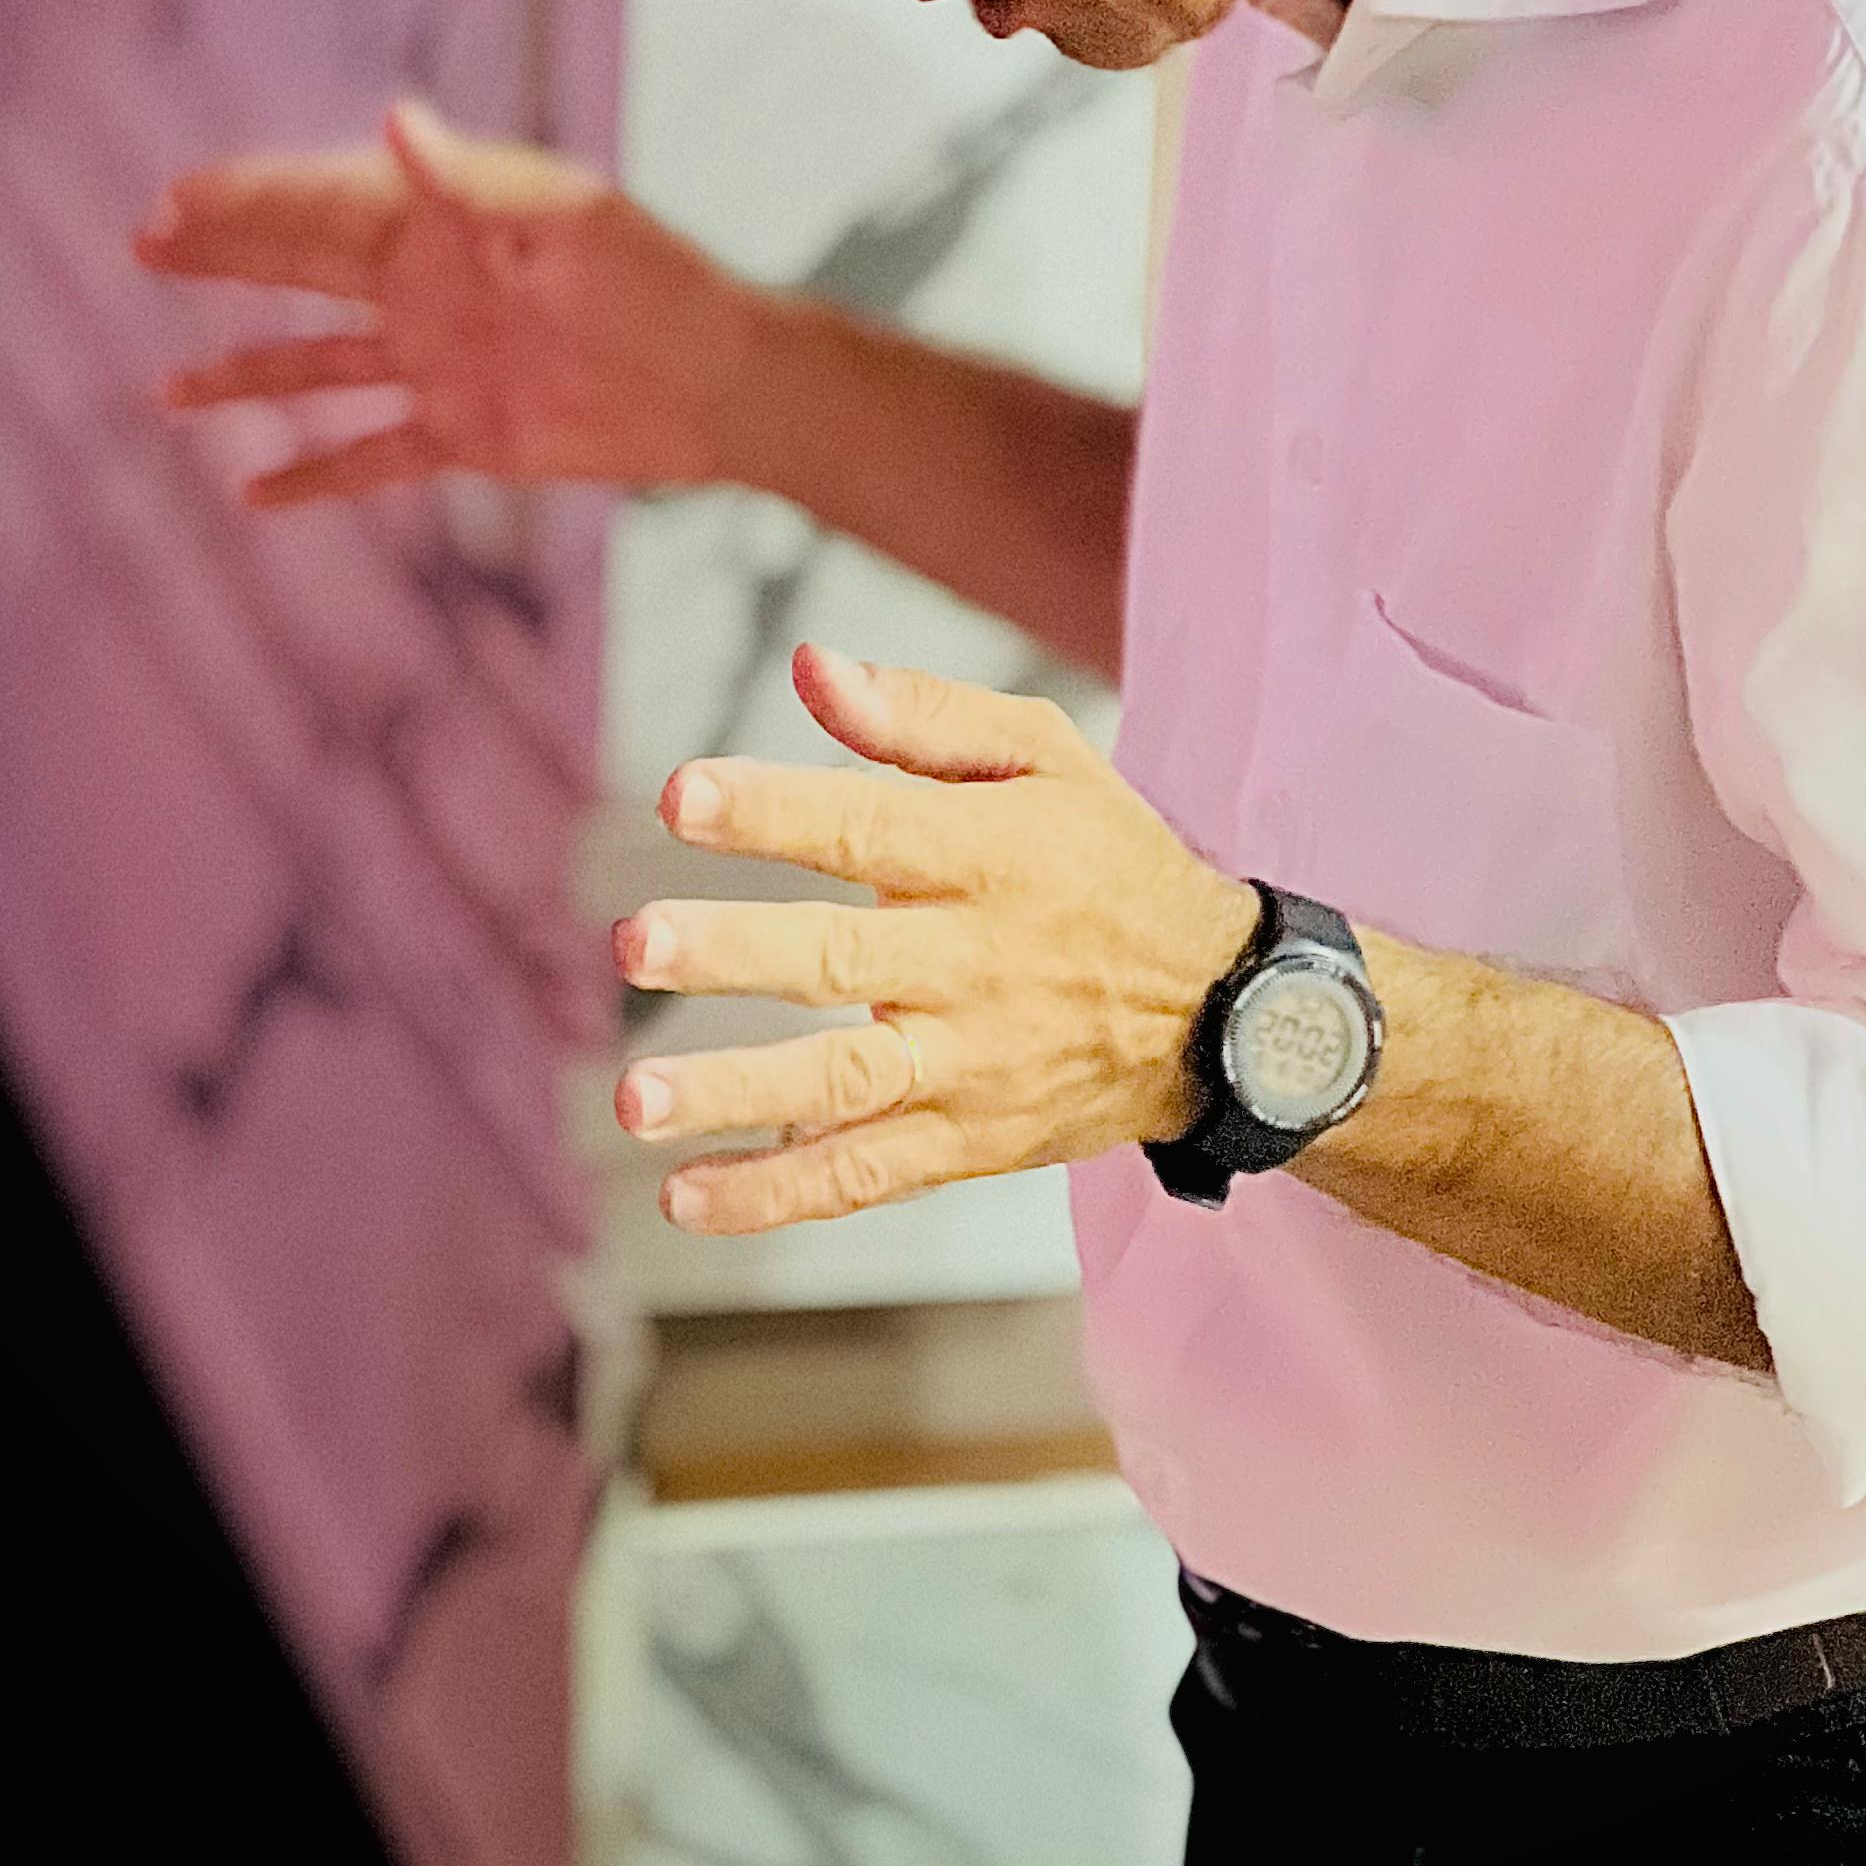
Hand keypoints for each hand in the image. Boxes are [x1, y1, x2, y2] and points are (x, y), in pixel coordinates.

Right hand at [133, 98, 752, 505]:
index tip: (174, 199)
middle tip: (144, 244)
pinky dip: (316, 476)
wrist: (720, 379)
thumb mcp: (561, 221)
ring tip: (168, 391)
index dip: (248, 199)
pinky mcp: (467, 432)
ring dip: (244, 376)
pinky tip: (255, 495)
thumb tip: (390, 118)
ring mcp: (440, 364)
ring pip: (318, 369)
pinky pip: (373, 458)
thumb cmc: (652, 281)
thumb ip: (464, 181)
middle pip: (303, 270)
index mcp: (444, 224)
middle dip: (224, 258)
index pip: (323, 202)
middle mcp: (428, 288)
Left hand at [615, 642, 1259, 1232]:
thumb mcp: (1049, 759)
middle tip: (641, 945)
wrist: (1225, 1015)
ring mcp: (971, 1064)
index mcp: (992, 855)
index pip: (869, 828)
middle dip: (737, 953)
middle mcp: (976, 964)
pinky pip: (867, 1175)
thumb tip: (810, 668)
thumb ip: (923, 717)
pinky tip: (688, 1197)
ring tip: (639, 1099)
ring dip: (736, 1092)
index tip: (681, 797)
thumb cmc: (1109, 863)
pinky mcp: (969, 1140)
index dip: (774, 811)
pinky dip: (777, 1195)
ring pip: (846, 1082)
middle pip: (843, 960)